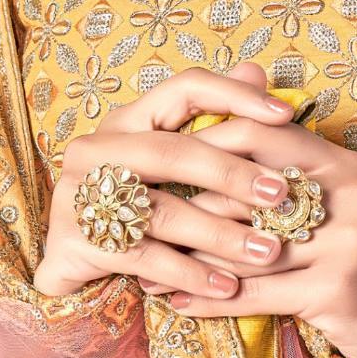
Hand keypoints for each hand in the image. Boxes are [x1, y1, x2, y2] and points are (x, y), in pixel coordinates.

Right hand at [33, 66, 298, 303]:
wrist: (73, 268)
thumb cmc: (134, 209)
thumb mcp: (169, 164)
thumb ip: (209, 120)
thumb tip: (255, 70)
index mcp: (125, 121)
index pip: (182, 89)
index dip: (234, 97)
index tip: (284, 115)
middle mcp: (95, 149)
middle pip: (172, 152)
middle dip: (233, 174)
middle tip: (282, 195)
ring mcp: (78, 195)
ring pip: (162, 211)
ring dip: (221, 234)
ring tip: (267, 251)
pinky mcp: (73, 242)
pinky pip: (144, 258)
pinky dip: (190, 273)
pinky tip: (227, 287)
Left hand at [166, 119, 356, 357]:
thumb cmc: (350, 258)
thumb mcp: (327, 204)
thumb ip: (280, 167)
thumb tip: (215, 118)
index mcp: (344, 165)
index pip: (263, 133)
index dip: (208, 142)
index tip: (161, 158)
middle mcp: (350, 197)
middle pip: (247, 191)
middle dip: (186, 207)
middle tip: (137, 218)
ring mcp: (346, 244)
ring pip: (245, 245)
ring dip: (187, 260)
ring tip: (144, 267)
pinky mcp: (336, 291)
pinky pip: (255, 293)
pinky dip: (209, 299)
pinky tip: (175, 302)